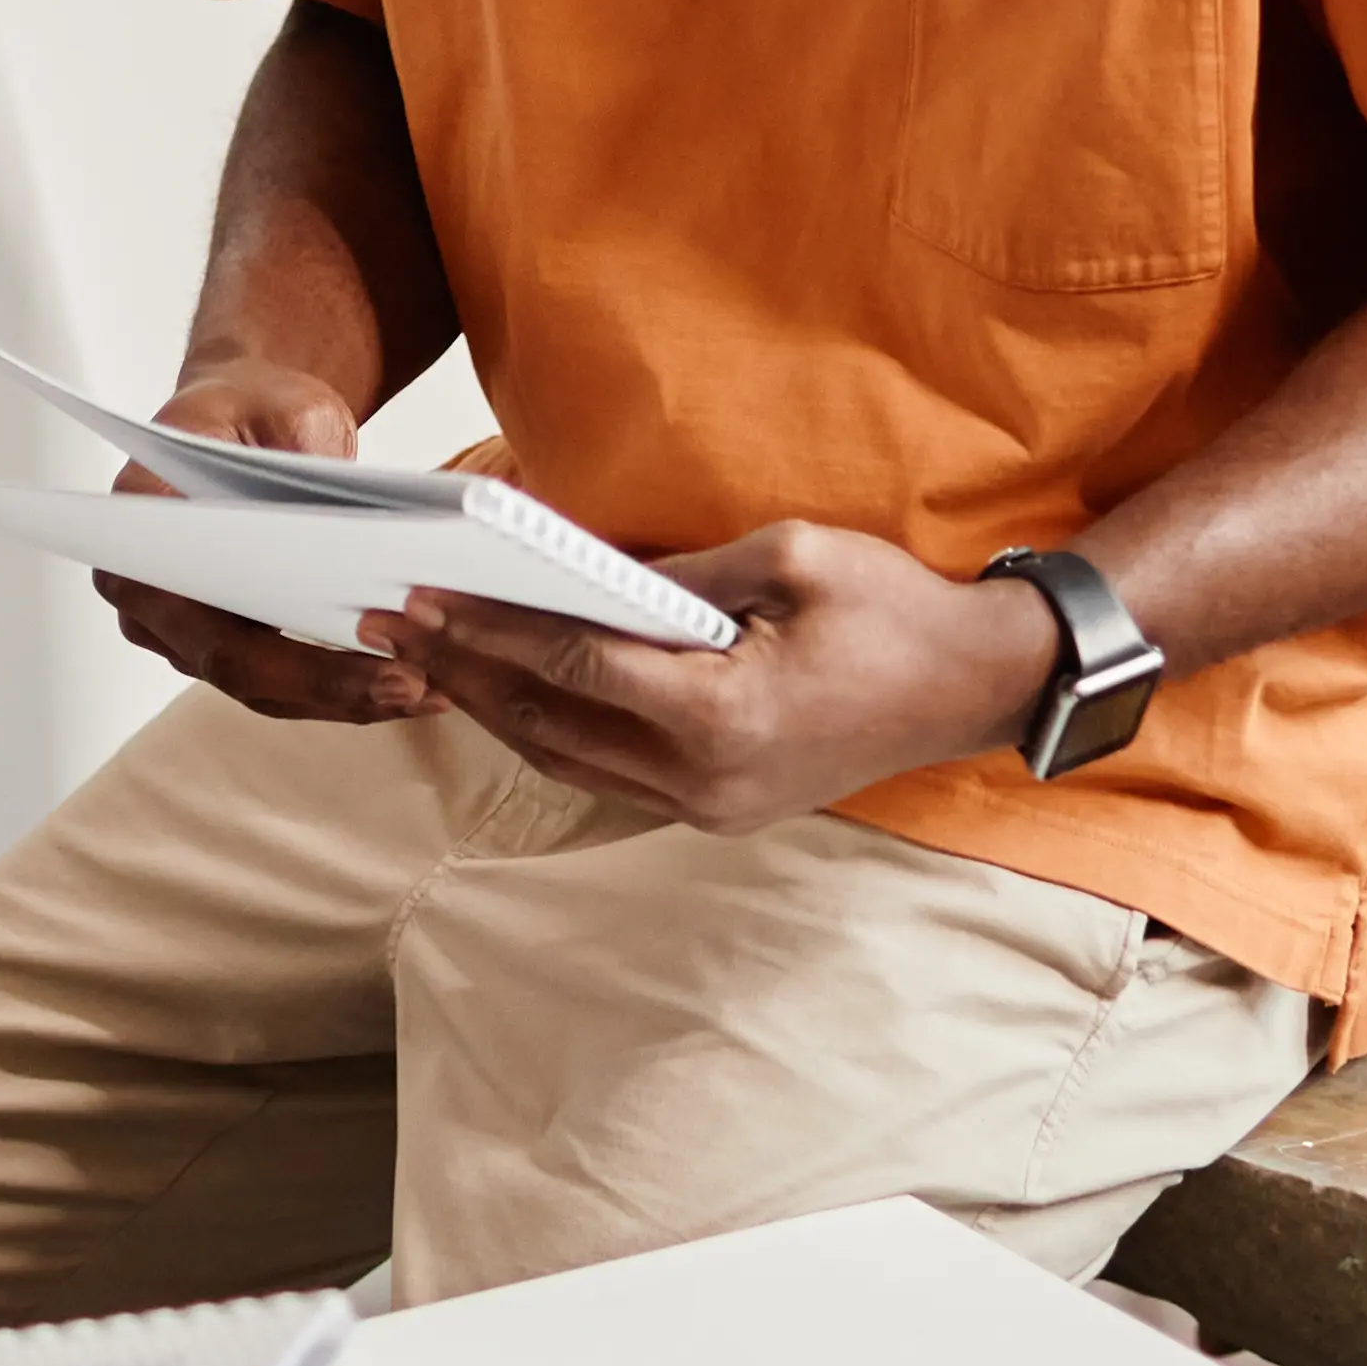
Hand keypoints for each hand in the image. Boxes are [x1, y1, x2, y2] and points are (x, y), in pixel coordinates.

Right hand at [89, 360, 436, 723]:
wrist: (250, 412)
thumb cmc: (257, 403)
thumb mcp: (286, 409)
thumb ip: (307, 465)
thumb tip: (356, 539)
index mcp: (141, 535)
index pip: (210, 624)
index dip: (288, 657)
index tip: (370, 648)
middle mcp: (149, 597)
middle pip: (239, 670)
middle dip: (333, 688)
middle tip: (417, 688)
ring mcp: (186, 628)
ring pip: (266, 690)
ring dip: (348, 700)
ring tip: (430, 694)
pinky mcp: (233, 639)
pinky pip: (284, 682)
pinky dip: (347, 688)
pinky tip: (417, 686)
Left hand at [375, 525, 1067, 833]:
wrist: (974, 685)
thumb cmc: (893, 610)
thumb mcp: (789, 556)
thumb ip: (678, 575)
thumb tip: (582, 572)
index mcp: (720, 713)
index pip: (570, 666)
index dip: (487, 629)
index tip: (424, 596)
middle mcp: (705, 777)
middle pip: (548, 725)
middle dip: (463, 672)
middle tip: (392, 624)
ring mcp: (711, 805)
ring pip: (567, 761)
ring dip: (494, 710)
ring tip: (430, 659)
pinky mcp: (719, 809)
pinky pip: (607, 776)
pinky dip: (550, 732)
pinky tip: (512, 693)